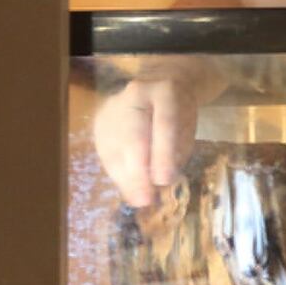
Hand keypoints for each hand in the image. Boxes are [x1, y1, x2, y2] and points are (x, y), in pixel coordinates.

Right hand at [92, 77, 199, 206]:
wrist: (158, 85)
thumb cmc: (177, 112)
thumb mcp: (186, 126)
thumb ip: (175, 150)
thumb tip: (159, 183)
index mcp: (165, 91)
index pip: (164, 123)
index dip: (162, 154)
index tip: (163, 181)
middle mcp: (136, 94)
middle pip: (133, 136)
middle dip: (138, 172)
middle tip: (145, 199)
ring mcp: (113, 106)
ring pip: (115, 146)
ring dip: (126, 178)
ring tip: (138, 199)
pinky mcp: (100, 120)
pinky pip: (105, 152)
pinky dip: (117, 174)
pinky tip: (128, 188)